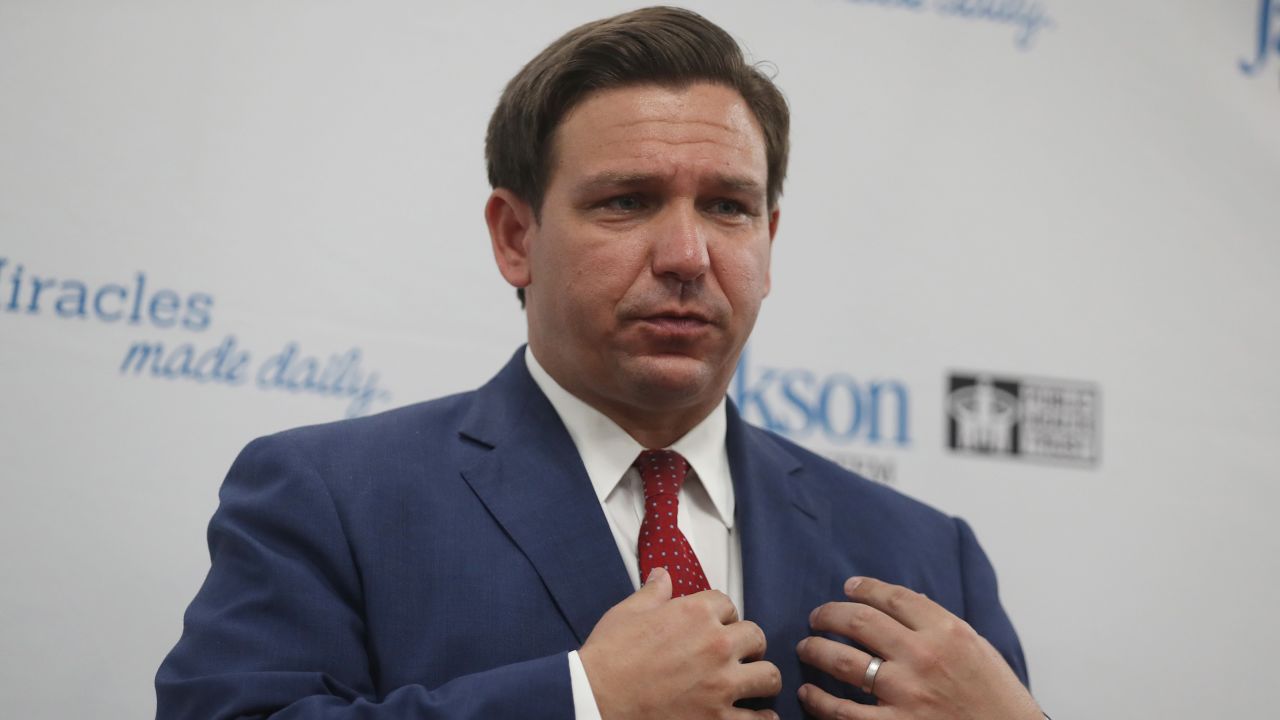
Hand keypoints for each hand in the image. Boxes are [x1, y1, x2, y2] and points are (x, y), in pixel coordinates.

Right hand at [579, 568, 781, 719]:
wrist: (595, 699)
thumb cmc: (608, 658)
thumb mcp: (628, 613)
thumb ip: (653, 592)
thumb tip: (662, 576)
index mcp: (694, 613)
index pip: (728, 604)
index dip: (722, 615)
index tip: (717, 624)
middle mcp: (715, 645)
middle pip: (755, 636)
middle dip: (747, 644)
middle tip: (737, 654)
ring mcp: (721, 684)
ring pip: (768, 675)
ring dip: (761, 678)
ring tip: (752, 683)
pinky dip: (762, 718)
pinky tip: (756, 716)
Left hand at [796, 577, 1040, 719]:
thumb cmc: (997, 697)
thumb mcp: (977, 649)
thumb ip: (940, 625)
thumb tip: (903, 604)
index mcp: (947, 631)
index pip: (893, 597)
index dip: (864, 588)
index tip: (848, 587)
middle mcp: (923, 656)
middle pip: (858, 621)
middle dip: (828, 615)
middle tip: (817, 617)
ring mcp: (906, 693)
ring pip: (842, 661)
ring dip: (816, 650)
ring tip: (806, 647)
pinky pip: (843, 711)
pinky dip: (818, 700)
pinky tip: (809, 692)